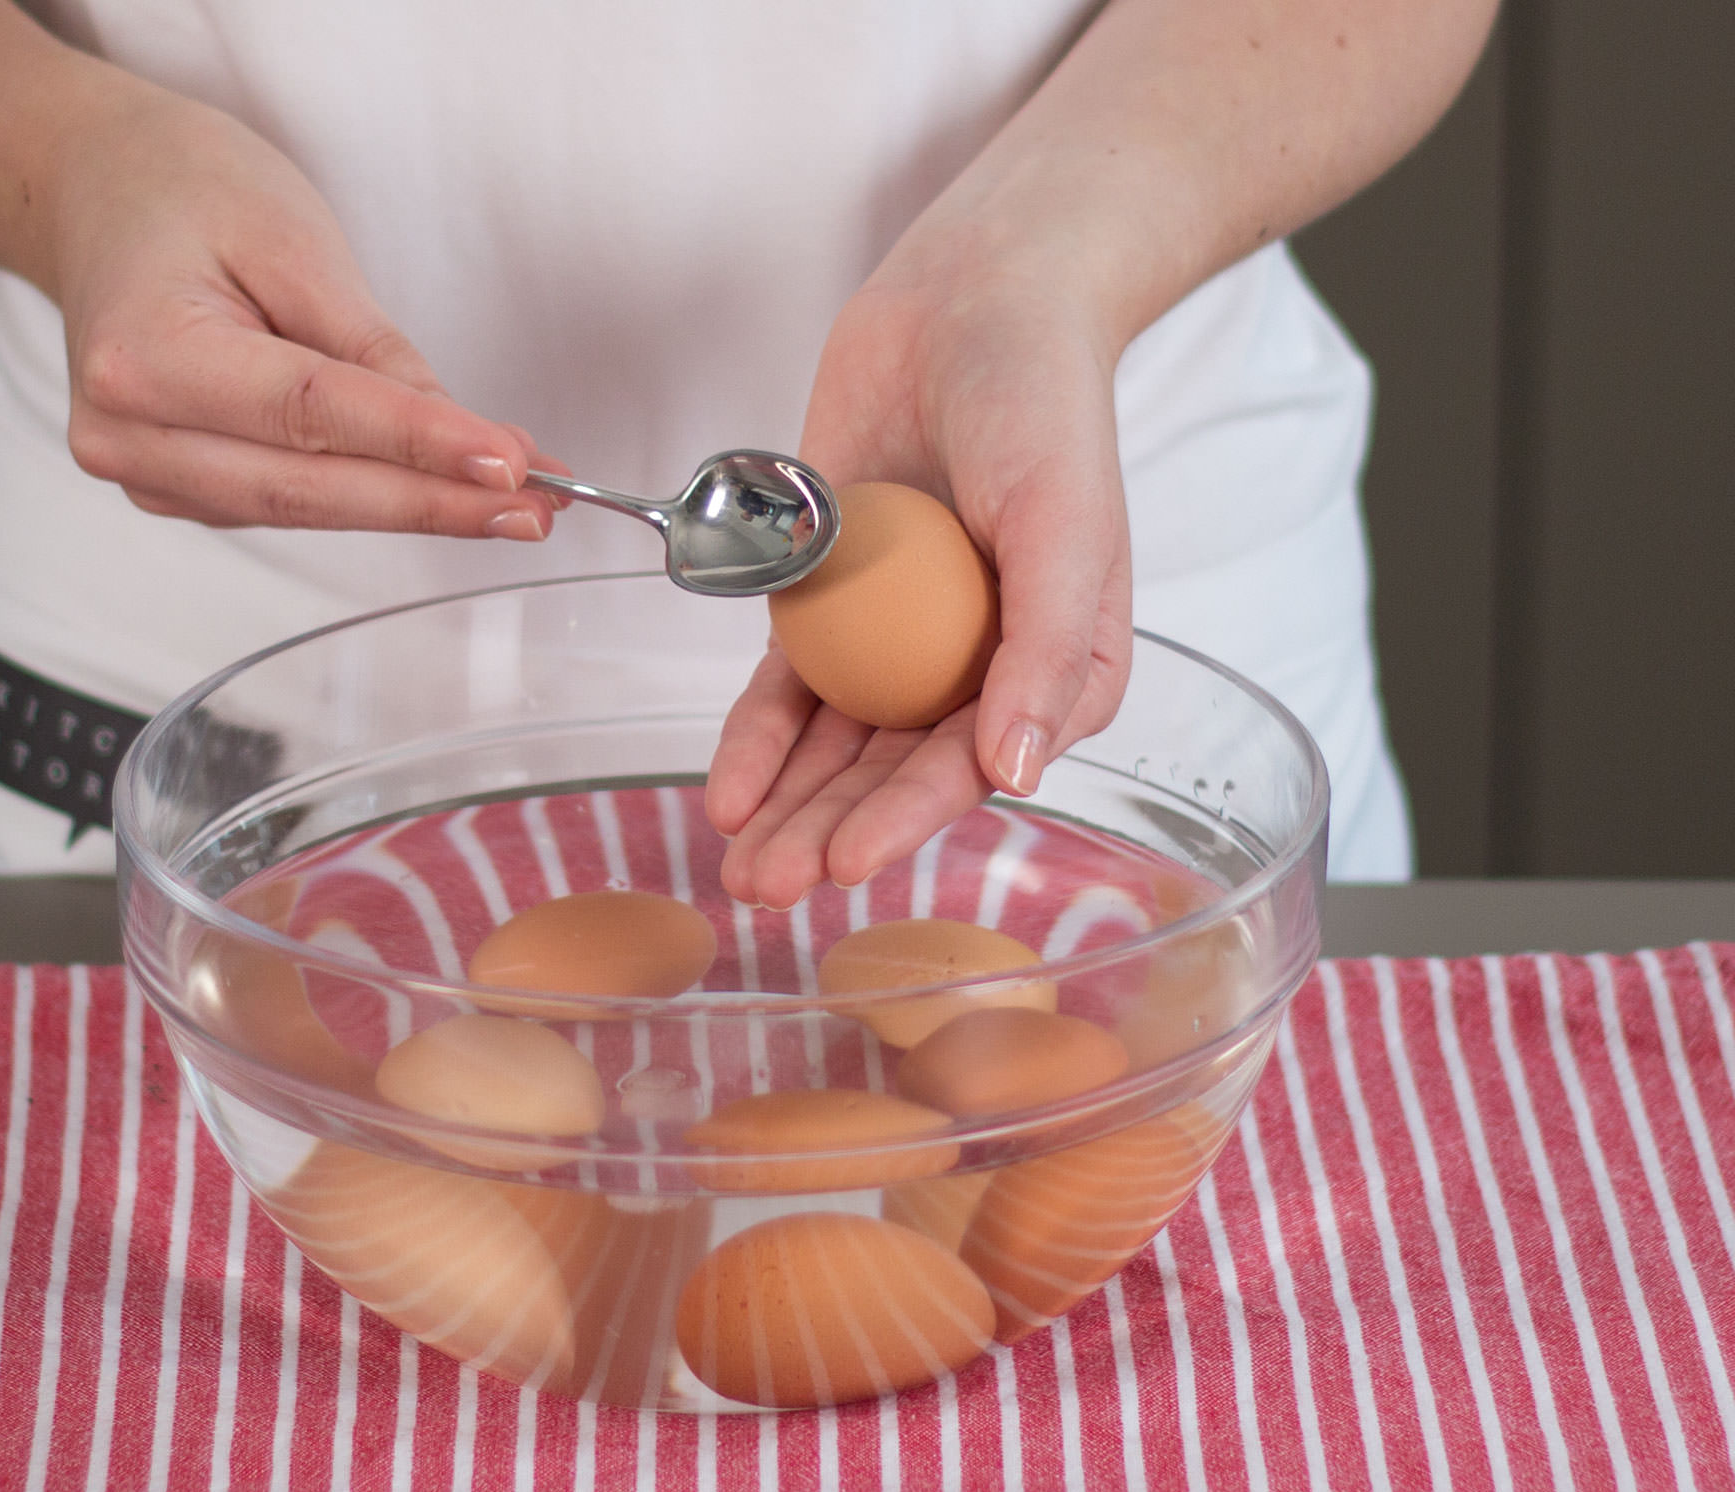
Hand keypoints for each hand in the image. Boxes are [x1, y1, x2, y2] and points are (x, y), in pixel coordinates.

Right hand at [51, 91, 559, 535]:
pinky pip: (288, 506)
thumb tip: (466, 438)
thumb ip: (374, 348)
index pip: (310, 413)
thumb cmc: (182, 190)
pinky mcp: (177, 490)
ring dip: (415, 509)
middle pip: (308, 489)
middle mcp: (129, 434)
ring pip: (304, 511)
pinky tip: (438, 490)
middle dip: (435, 503)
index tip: (509, 462)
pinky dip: (369, 499)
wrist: (94, 190)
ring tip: (514, 502)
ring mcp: (146, 473)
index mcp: (144, 356)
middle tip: (536, 507)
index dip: (418, 445)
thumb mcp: (291, 237)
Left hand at [706, 246, 1133, 908]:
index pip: (971, 766)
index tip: (845, 865)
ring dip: (786, 808)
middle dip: (828, 835)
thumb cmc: (1047, 410)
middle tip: (765, 888)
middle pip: (890, 774)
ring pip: (833, 750)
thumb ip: (1045, 650)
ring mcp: (897, 644)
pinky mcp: (831, 607)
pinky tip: (725, 790)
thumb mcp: (1066, 525)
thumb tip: (1016, 772)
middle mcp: (976, 674)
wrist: (971, 303)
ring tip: (737, 866)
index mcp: (1055, 672)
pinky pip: (788, 691)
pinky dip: (755, 739)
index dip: (907, 820)